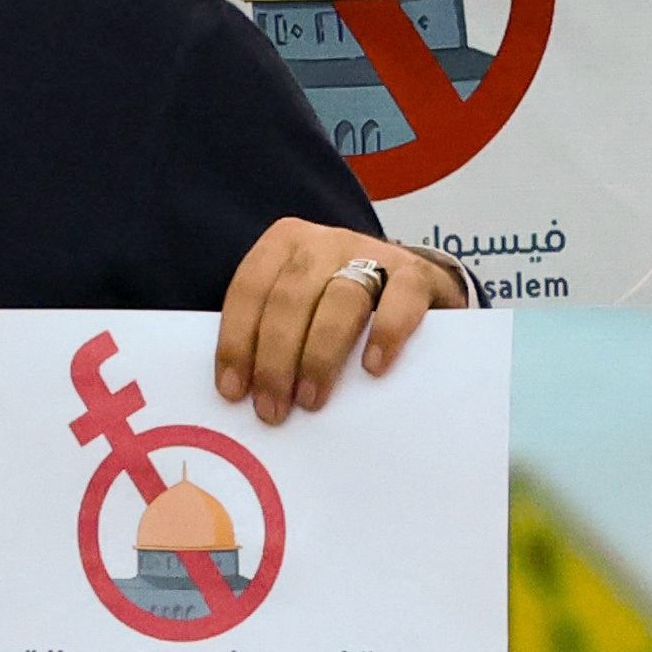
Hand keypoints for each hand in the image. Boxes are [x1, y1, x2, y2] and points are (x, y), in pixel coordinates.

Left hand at [215, 220, 464, 425]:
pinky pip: (401, 297)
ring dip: (320, 355)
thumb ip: (271, 332)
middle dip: (275, 359)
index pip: (249, 289)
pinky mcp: (416, 273)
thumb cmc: (340, 307)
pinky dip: (385, 332)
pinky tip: (373, 367)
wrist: (410, 286)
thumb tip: (242, 391)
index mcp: (285, 243)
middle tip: (273, 408)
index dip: (237, 342)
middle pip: (290, 298)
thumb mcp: (299, 307)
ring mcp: (373, 253)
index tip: (234, 391)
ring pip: (340, 299)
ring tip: (312, 400)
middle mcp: (325, 242)